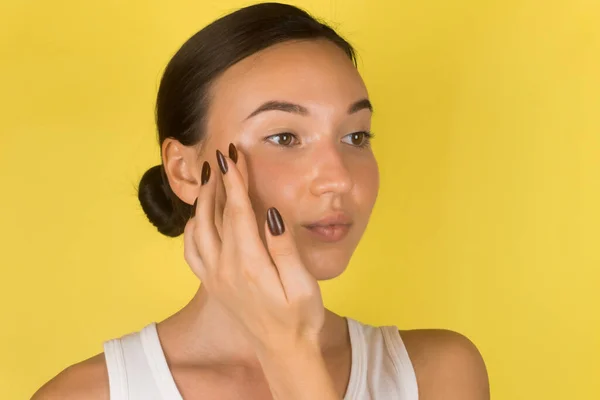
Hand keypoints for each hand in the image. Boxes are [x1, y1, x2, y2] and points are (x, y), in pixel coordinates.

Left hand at [183, 143, 325, 352]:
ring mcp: (215, 277)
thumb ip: (284, 248)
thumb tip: (270, 212)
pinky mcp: (212, 284)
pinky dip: (192, 228)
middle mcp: (225, 268)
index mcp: (249, 264)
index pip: (237, 211)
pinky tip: (200, 218)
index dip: (234, 180)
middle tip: (222, 157)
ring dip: (202, 201)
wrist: (283, 350)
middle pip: (214, 215)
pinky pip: (191, 251)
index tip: (231, 155)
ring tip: (211, 179)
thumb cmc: (300, 317)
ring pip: (197, 229)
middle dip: (217, 182)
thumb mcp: (303, 284)